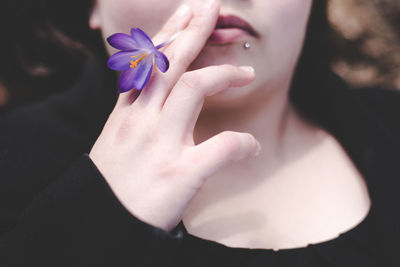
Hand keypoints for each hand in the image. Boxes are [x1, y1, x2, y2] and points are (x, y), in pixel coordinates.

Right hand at [89, 1, 259, 231]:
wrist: (100, 222)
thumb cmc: (111, 183)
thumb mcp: (114, 140)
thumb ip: (133, 115)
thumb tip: (151, 97)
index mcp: (125, 114)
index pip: (146, 64)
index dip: (167, 36)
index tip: (185, 14)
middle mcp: (140, 122)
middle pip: (167, 65)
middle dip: (191, 32)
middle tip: (211, 7)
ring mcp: (159, 145)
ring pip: (191, 89)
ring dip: (222, 75)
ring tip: (246, 72)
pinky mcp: (179, 173)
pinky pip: (219, 146)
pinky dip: (241, 143)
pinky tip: (251, 146)